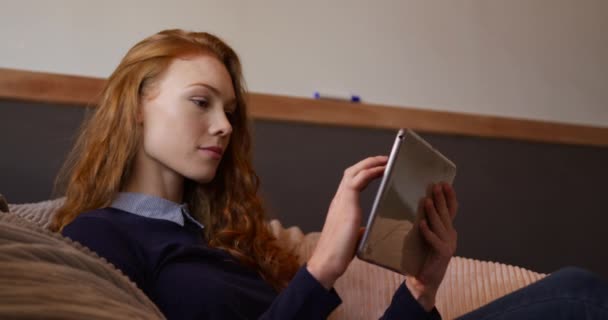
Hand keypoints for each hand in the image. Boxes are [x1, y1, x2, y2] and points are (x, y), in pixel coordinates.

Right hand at [307, 156, 387, 288]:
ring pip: (353, 172)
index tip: (378, 169)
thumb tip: (364, 230)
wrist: (327, 262)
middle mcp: (339, 200)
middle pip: (351, 172)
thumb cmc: (338, 253)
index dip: (364, 172)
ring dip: (370, 163)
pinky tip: (382, 170)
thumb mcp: (352, 237)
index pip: (351, 182)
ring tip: (385, 160)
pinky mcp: (346, 205)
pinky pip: (357, 181)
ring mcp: (341, 201)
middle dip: (368, 163)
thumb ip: (358, 230)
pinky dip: (370, 172)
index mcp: (340, 206)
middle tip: (384, 160)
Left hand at [405, 182, 457, 310]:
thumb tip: (417, 204)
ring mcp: (448, 246)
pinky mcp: (442, 255)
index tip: (445, 183)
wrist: (424, 282)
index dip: (449, 197)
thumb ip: (426, 223)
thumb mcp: (425, 236)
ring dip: (434, 212)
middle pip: (447, 214)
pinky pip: (435, 241)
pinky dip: (428, 232)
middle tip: (437, 186)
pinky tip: (421, 224)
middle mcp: (450, 236)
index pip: (451, 210)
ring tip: (427, 200)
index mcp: (447, 231)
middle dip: (442, 199)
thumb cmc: (422, 257)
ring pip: (441, 225)